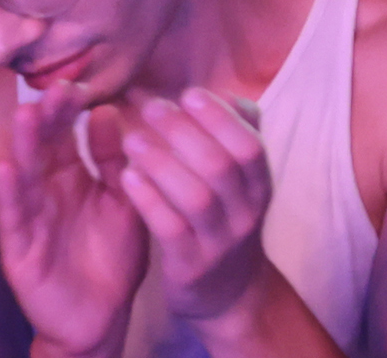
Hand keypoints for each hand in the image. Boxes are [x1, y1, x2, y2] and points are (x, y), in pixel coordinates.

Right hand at [0, 85, 149, 357]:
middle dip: (46, 119)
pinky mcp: (20, 251)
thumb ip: (115, 160)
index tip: (77, 82)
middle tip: (54, 87)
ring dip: (23, 147)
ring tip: (26, 115)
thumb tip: (108, 110)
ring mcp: (30, 220)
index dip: (68, 110)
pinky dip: (7, 194)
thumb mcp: (122, 200)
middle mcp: (47, 193)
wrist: (103, 315)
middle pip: (42, 149)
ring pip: (23, 177)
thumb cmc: (113, 255)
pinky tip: (2, 169)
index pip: (65, 135)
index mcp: (72, 178)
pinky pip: (13, 219)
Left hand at [111, 89, 278, 328]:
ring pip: (196, 196)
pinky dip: (149, 200)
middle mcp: (246, 213)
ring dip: (162, 163)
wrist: (227, 294)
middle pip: (222, 165)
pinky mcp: (191, 267)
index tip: (188, 93)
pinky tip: (126, 178)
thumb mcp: (242, 185)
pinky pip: (171, 230)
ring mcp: (220, 242)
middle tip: (151, 107)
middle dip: (186, 131)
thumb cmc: (225, 223)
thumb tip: (226, 96)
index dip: (221, 118)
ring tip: (131, 139)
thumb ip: (235, 141)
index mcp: (259, 186)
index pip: (249, 144)